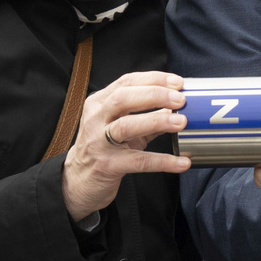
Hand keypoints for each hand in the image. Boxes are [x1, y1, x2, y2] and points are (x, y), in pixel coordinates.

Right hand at [63, 71, 190, 221]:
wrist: (79, 180)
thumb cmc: (103, 149)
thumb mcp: (123, 128)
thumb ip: (147, 117)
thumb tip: (176, 108)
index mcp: (99, 103)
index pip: (126, 82)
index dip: (153, 79)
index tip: (177, 82)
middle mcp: (96, 119)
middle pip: (123, 98)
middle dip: (154, 95)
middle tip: (180, 99)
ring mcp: (98, 142)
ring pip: (126, 126)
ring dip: (156, 121)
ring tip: (181, 122)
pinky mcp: (107, 166)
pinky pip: (138, 161)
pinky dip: (163, 161)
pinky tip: (182, 162)